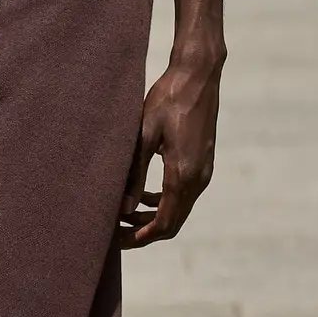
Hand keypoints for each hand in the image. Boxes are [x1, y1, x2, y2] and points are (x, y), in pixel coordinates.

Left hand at [119, 53, 221, 248]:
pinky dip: (163, 201)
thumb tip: (124, 207)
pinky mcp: (202, 164)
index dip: (139, 237)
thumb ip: (135, 173)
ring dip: (152, 217)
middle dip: (143, 231)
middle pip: (172, 222)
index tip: (115, 240)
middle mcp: (198, 179)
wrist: (198, 76)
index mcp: (183, 175)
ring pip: (178, 210)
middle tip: (114, 231)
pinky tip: (143, 194)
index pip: (163, 224)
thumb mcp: (144, 134)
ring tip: (123, 213)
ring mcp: (203, 172)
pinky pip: (183, 194)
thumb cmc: (168, 99)